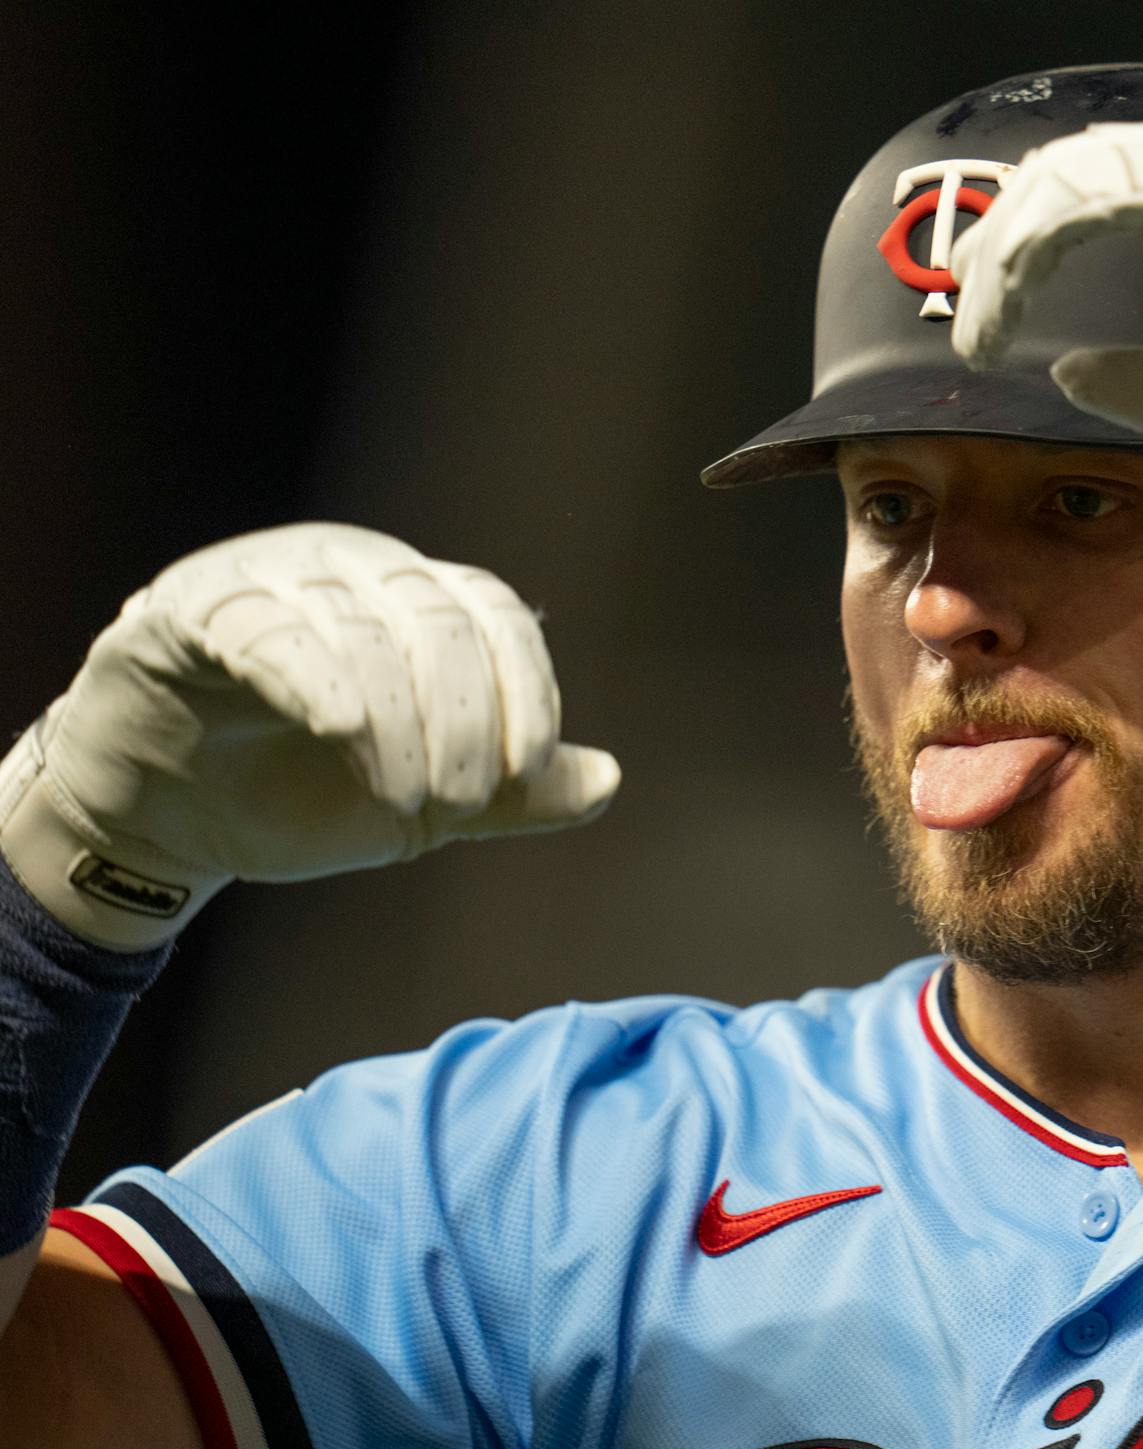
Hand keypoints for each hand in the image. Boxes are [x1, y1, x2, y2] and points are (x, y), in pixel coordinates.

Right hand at [0, 523, 620, 949]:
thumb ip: (511, 793)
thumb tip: (608, 780)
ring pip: (360, 630)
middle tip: (457, 805)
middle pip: (437, 622)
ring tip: (406, 803)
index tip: (526, 770)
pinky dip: (314, 675)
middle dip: (463, 722)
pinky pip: (263, 628)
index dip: (524, 689)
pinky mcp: (190, 610)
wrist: (172, 823)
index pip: (494, 615)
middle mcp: (350, 568)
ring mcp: (267, 579)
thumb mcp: (423, 803)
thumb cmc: (301, 795)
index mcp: (416, 598)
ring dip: (398, 722)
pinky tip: (343, 727)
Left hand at [949, 110, 1142, 556]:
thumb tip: (1069, 373)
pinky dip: (1024, 261)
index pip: (1111, 187)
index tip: (998, 301)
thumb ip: (1138, 376)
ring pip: (1067, 177)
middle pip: (1080, 169)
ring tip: (978, 311)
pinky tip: (1000, 309)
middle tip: (971, 295)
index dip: (1042, 238)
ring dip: (1009, 250)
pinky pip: (1073, 206)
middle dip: (1011, 233)